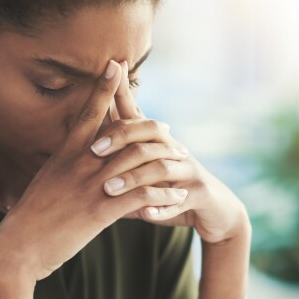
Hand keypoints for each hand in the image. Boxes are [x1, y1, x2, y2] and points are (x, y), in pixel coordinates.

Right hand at [0, 60, 188, 281]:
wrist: (17, 248)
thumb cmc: (29, 219)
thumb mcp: (44, 183)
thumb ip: (61, 168)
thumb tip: (69, 160)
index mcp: (65, 154)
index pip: (88, 112)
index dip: (103, 87)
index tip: (116, 65)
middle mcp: (80, 164)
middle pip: (123, 133)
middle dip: (150, 127)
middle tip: (167, 129)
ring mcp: (91, 186)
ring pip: (138, 162)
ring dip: (165, 161)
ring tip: (182, 162)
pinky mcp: (100, 211)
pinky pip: (142, 196)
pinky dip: (163, 195)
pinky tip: (176, 196)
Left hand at [91, 61, 249, 245]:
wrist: (216, 210)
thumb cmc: (172, 189)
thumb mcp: (145, 174)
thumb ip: (118, 168)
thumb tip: (83, 164)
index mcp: (159, 142)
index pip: (136, 114)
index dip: (120, 98)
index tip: (100, 85)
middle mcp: (175, 150)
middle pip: (149, 133)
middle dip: (120, 138)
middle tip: (93, 150)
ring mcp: (189, 172)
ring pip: (161, 168)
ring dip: (133, 178)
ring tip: (109, 189)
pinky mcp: (200, 195)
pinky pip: (180, 200)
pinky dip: (161, 207)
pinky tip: (145, 213)